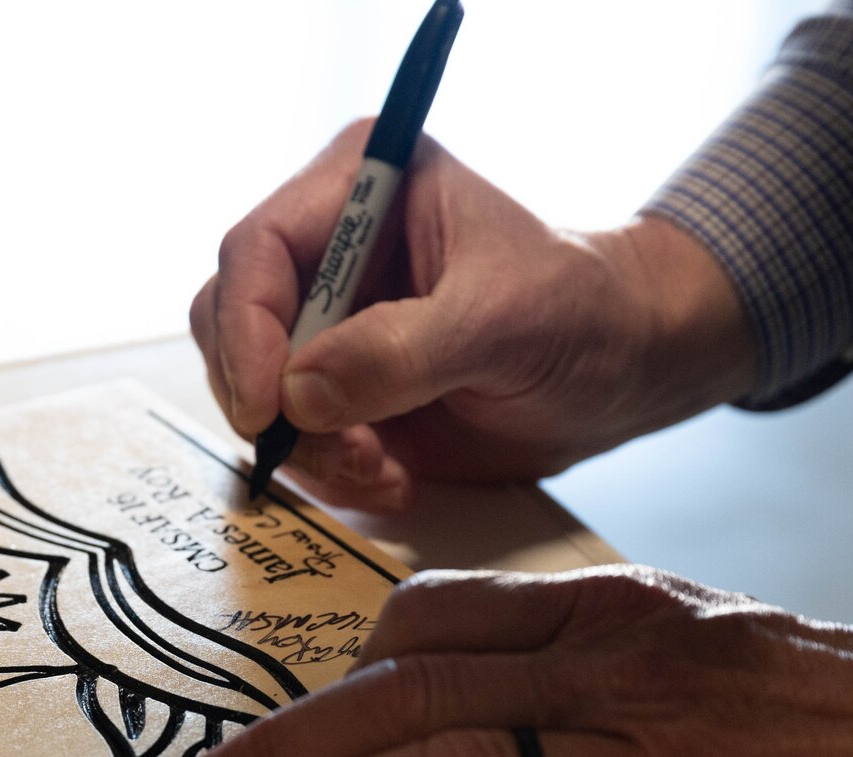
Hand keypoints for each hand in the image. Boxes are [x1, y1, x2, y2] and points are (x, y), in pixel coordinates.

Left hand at [174, 566, 852, 756]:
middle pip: (402, 702)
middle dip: (285, 752)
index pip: (426, 629)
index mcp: (597, 616)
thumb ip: (565, 652)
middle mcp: (599, 677)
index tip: (270, 732)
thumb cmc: (813, 713)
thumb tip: (441, 688)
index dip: (328, 684)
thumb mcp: (683, 634)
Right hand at [188, 121, 756, 512]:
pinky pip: (291, 439)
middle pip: (231, 322)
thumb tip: (301, 391)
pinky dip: (332, 472)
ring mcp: (327, 323)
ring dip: (310, 448)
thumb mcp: (504, 320)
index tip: (270, 405)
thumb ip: (401, 351)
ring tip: (383, 467)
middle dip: (274, 401)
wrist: (621, 372)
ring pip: (254, 391)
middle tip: (343, 448)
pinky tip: (394, 475)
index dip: (247, 330)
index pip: (256, 248)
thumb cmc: (582, 311)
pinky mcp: (337, 388)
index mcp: (362, 184)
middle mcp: (328, 248)